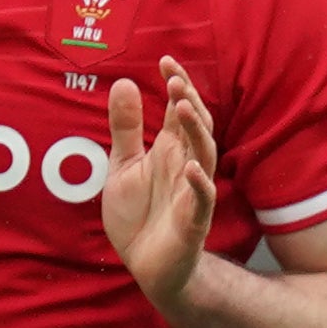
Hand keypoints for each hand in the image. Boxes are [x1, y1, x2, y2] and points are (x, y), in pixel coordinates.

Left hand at [103, 55, 219, 310]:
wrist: (146, 266)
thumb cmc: (139, 216)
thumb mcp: (122, 165)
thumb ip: (126, 127)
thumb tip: (125, 83)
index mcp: (170, 151)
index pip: (180, 111)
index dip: (177, 86)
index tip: (166, 61)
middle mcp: (185, 166)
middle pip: (196, 127)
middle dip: (189, 102)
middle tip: (175, 79)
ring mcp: (191, 193)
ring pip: (204, 156)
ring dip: (197, 132)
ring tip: (184, 108)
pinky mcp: (192, 222)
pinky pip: (201, 200)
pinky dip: (199, 183)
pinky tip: (190, 167)